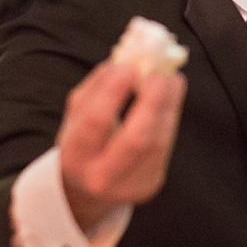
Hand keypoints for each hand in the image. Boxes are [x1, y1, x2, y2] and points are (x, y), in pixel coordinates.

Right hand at [57, 60, 186, 230]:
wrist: (88, 188)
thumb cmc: (83, 141)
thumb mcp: (77, 116)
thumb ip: (98, 86)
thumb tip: (126, 58)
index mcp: (74, 157)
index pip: (95, 123)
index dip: (113, 94)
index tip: (129, 67)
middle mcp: (101, 177)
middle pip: (135, 140)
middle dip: (152, 103)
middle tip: (160, 73)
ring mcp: (130, 185)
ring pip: (158, 142)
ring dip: (168, 105)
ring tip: (172, 78)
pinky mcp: (151, 183)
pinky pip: (165, 146)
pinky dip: (171, 116)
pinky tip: (172, 94)